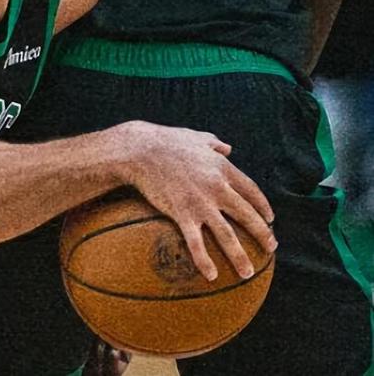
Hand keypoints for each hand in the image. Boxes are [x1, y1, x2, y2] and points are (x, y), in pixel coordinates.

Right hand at [117, 121, 277, 280]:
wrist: (141, 149)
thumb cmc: (167, 140)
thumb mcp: (196, 137)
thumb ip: (214, 143)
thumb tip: (227, 148)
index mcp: (222, 167)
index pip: (251, 190)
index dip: (263, 206)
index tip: (270, 218)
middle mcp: (216, 186)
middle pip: (247, 215)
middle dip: (262, 234)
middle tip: (271, 248)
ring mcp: (200, 202)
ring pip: (227, 234)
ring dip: (239, 256)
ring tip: (248, 273)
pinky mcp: (181, 213)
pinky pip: (196, 242)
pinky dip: (204, 260)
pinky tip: (211, 276)